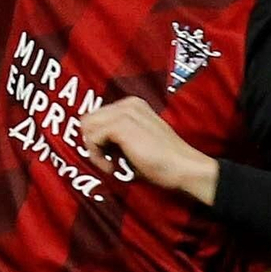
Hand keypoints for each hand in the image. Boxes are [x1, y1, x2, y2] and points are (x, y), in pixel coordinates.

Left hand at [78, 96, 218, 205]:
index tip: (112, 159)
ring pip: (87, 127)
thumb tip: (94, 145)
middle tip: (109, 163)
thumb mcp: (136, 144)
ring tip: (112, 165)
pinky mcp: (121, 124)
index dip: (98, 141)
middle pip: (88, 120)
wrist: (183, 168)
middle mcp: (128, 103)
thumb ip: (116, 139)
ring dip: (94, 151)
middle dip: (93, 144)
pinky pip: (92, 138)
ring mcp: (124, 111)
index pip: (97, 118)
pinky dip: (97, 156)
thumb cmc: (163, 163)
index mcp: (132, 106)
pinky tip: (113, 167)